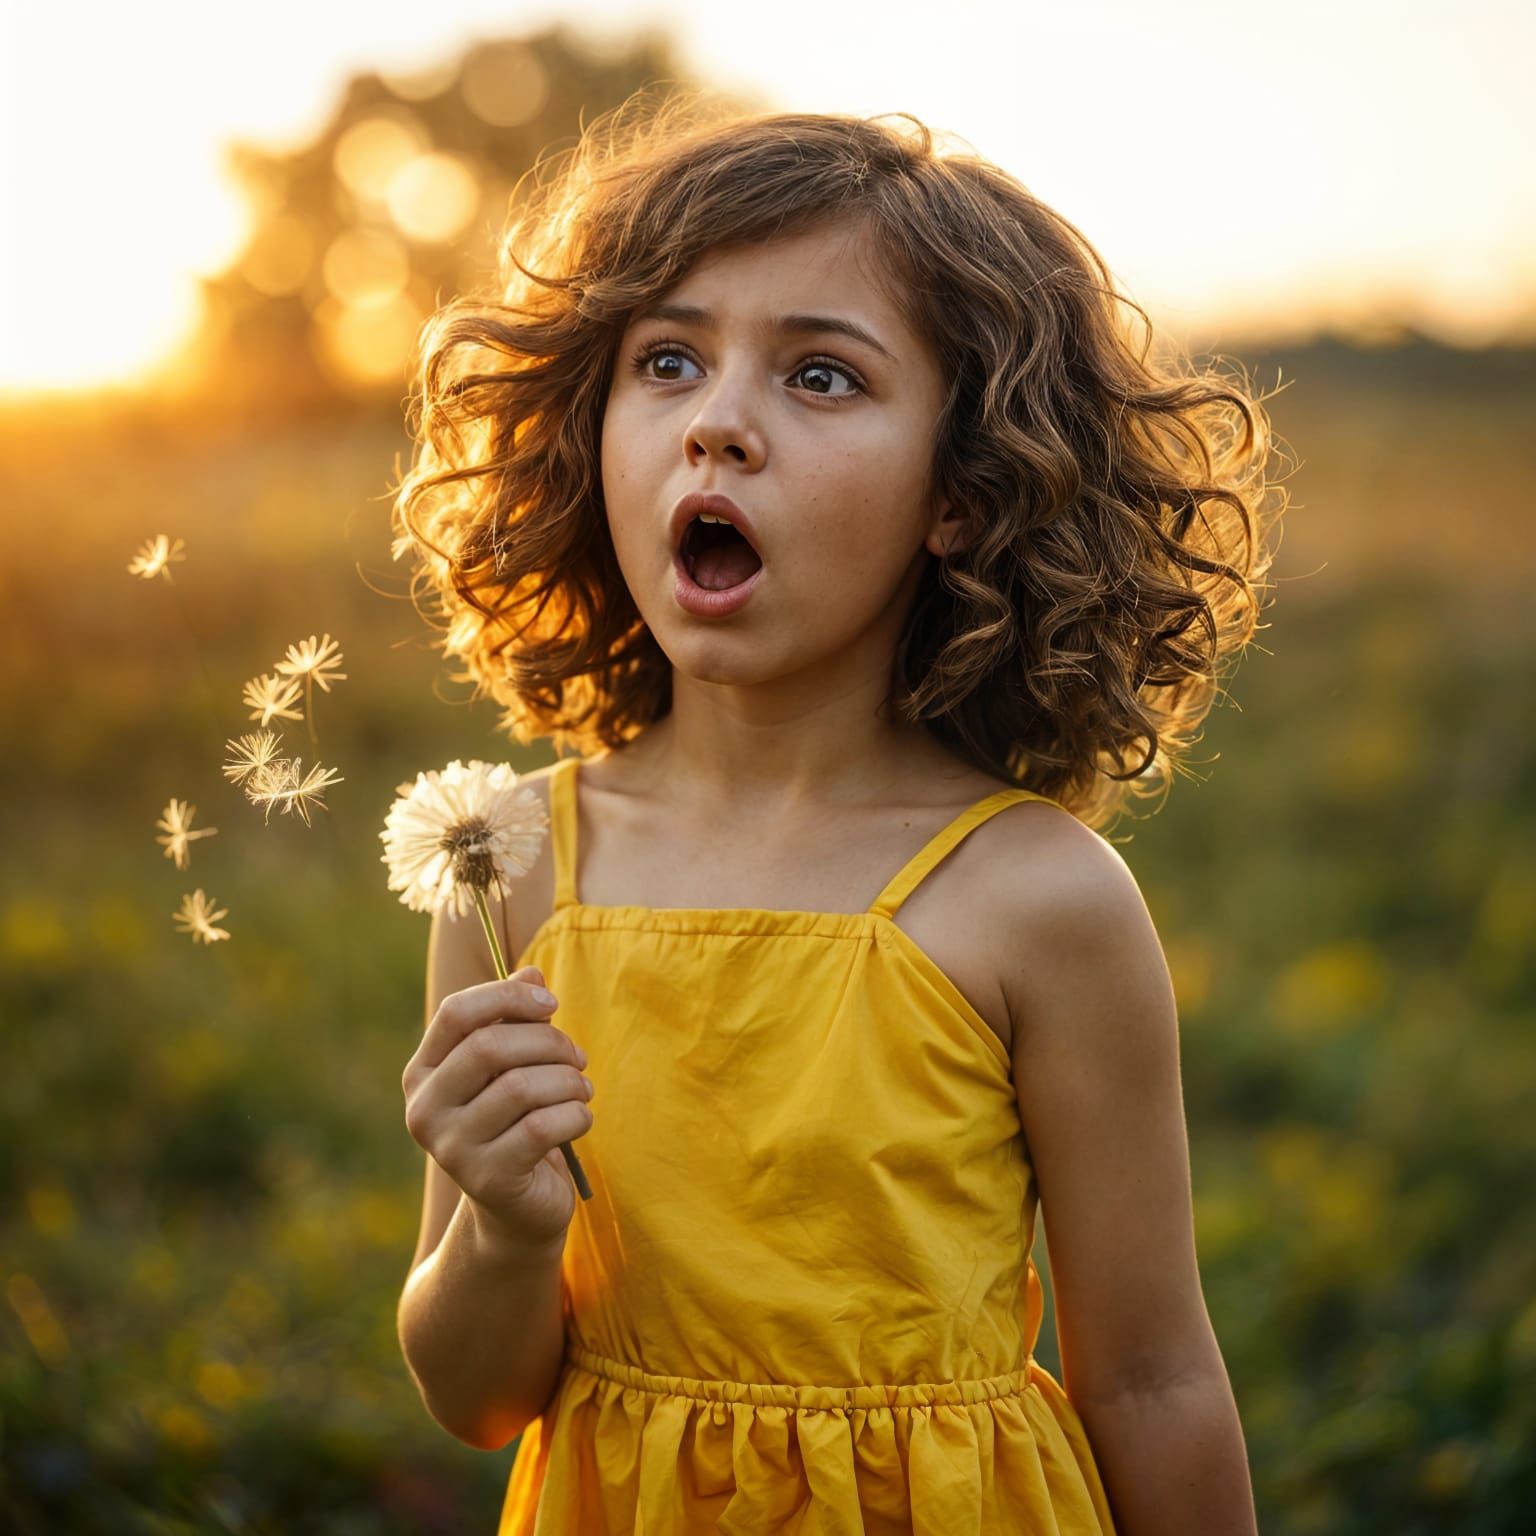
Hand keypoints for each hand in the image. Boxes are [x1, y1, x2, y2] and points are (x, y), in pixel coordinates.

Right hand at [403, 965, 592, 1255]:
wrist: (517, 1208)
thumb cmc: (517, 1121)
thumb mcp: (515, 1066)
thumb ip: (518, 1018)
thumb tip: (533, 972)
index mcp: (423, 1072)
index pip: (455, 1013)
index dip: (507, 996)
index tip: (551, 1003)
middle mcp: (425, 1109)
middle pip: (489, 1046)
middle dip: (548, 1042)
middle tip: (577, 1056)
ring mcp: (451, 1148)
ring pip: (520, 1087)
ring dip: (567, 1081)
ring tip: (582, 1090)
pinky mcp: (486, 1179)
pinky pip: (541, 1128)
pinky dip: (575, 1115)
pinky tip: (581, 1118)